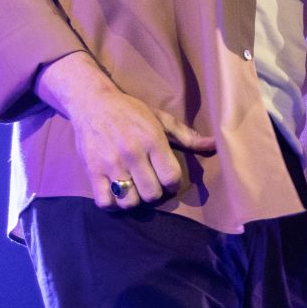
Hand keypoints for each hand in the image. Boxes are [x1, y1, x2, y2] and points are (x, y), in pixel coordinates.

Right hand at [39, 53, 216, 209]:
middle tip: (151, 185)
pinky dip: (112, 204)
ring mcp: (111, 164)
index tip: (168, 180)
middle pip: (152, 193)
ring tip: (134, 190)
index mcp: (152, 140)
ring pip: (129, 201)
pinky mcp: (92, 171)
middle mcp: (132, 153)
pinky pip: (105, 202)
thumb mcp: (161, 118)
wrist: (92, 103)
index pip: (171, 177)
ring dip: (134, 200)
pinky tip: (116, 194)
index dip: (173, 184)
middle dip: (155, 193)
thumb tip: (214, 145)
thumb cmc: (131, 111)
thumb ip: (187, 136)